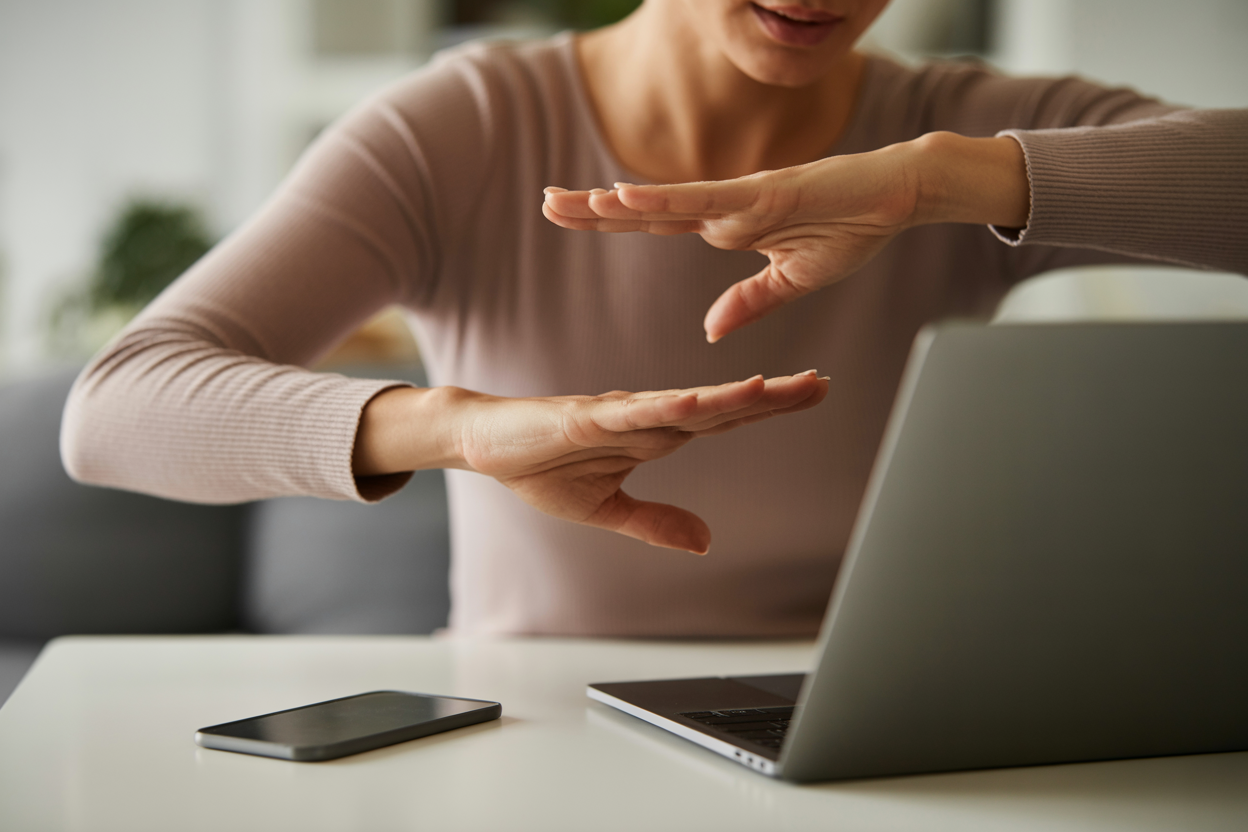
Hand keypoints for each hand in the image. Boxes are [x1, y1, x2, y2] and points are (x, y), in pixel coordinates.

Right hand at [354, 373, 827, 552]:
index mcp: (655, 434)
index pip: (723, 419)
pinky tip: (704, 401)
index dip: (768, 406)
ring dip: (731, 396)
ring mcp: (619, 414)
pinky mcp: (587, 415)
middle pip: (720, 405)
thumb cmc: (541, 467)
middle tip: (821, 382)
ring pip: (687, 403)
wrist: (485, 444)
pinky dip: (672, 406)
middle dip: (772, 395)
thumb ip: (655, 522)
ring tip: (777, 387)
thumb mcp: (605, 508)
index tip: (812, 394)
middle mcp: (647, 417)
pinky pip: (637, 411)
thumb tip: (705, 541)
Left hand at [543, 133, 1028, 341]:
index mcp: (728, 224)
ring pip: (663, 203)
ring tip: (565, 201)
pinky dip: (663, 201)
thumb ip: (749, 301)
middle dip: (594, 208)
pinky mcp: (762, 196)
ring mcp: (739, 200)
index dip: (614, 219)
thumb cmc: (851, 229)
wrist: (898, 198)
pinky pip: (702, 201)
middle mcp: (724, 208)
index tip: (573, 215)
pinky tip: (624, 198)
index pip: (657, 224)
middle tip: (546, 202)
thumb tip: (711, 329)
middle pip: (646, 211)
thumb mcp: (791, 280)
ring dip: (613, 203)